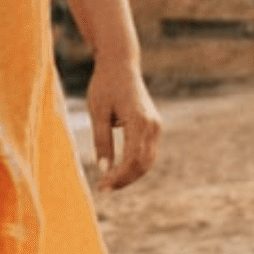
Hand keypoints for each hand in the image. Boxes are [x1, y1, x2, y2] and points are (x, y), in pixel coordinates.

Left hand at [84, 62, 163, 191]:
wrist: (120, 64)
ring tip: (110, 182)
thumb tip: (103, 170)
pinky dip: (135, 164)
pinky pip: (147, 152)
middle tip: (104, 188)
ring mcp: (156, 125)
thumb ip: (102, 141)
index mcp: (138, 120)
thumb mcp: (97, 112)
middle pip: (143, 164)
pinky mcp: (154, 125)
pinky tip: (118, 170)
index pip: (131, 159)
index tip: (102, 188)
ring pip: (148, 160)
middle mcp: (152, 125)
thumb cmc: (104, 85)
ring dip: (131, 174)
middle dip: (124, 179)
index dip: (118, 177)